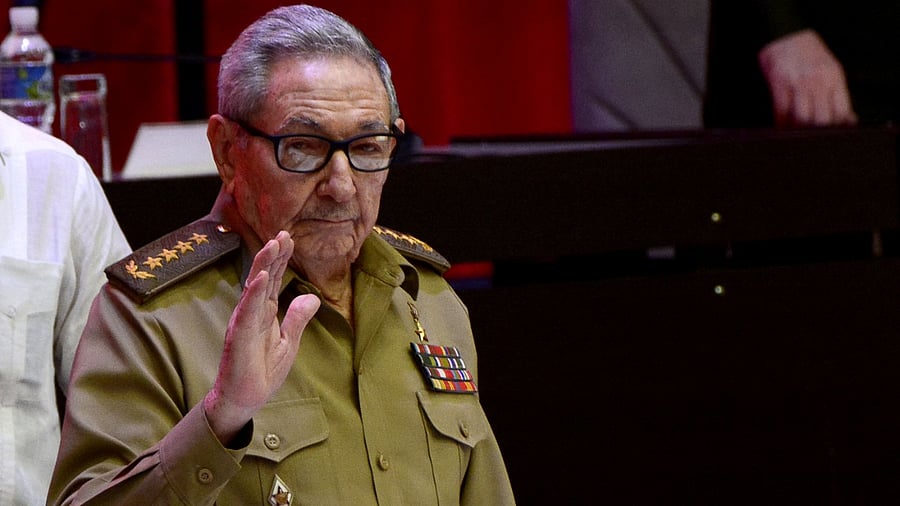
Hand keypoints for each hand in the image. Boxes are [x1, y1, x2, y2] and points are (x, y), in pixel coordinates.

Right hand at [204, 230, 319, 442]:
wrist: (245, 400)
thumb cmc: (262, 372)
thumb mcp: (288, 342)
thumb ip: (297, 319)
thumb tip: (312, 297)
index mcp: (266, 313)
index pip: (274, 280)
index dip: (281, 259)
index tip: (290, 238)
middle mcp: (253, 312)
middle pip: (264, 277)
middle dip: (274, 254)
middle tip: (284, 233)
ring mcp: (245, 321)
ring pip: (254, 287)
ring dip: (263, 265)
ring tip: (273, 244)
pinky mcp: (239, 335)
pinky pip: (247, 310)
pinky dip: (253, 292)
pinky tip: (261, 276)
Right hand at [758, 29, 857, 126]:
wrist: (785, 36)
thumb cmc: (809, 54)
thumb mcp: (830, 69)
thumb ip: (837, 94)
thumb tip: (847, 120)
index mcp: (834, 77)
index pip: (841, 111)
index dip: (837, 128)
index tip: (832, 134)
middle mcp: (817, 80)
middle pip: (821, 119)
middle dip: (817, 133)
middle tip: (812, 137)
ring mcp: (798, 82)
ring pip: (801, 118)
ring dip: (798, 130)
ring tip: (796, 132)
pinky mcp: (779, 84)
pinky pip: (781, 111)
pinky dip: (782, 123)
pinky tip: (783, 125)